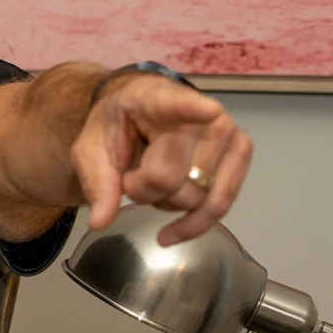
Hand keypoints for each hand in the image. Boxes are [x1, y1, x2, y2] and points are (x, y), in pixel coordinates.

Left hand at [74, 73, 252, 246]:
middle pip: (169, 177)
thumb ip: (96, 183)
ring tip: (153, 185)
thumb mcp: (92, 149)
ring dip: (166, 204)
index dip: (194, 109)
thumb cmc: (118, 126)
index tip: (208, 111)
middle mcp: (204, 113)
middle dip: (143, 191)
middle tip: (131, 178)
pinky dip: (193, 224)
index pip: (179, 104)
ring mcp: (228, 132)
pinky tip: (171, 232)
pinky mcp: (240, 153)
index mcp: (158, 100)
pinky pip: (220, 204)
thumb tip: (99, 223)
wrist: (139, 112)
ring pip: (194, 196)